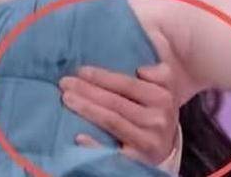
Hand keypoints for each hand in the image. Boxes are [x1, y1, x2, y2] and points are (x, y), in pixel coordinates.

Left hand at [59, 33, 180, 165]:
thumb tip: (140, 70)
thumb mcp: (165, 89)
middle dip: (87, 90)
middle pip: (115, 102)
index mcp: (163, 98)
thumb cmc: (156, 111)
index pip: (127, 84)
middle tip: (64, 82)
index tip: (80, 70)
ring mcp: (147, 141)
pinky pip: (112, 152)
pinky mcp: (138, 160)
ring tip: (67, 98)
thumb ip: (159, 73)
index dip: (102, 77)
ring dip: (86, 109)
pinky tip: (78, 136)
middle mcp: (157, 120)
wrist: (164, 148)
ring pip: (111, 122)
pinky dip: (95, 144)